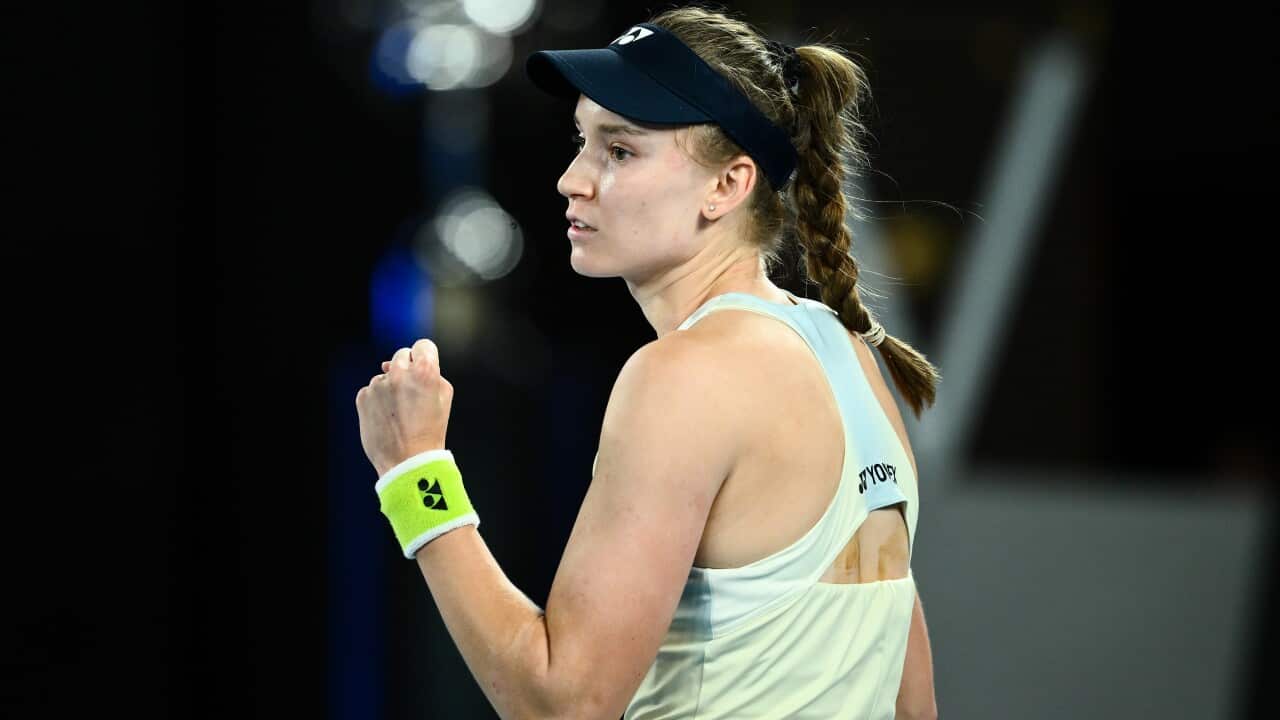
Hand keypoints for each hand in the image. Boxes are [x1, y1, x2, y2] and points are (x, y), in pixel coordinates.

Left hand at [355, 339, 453, 477]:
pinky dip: (377, 400)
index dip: (425, 356)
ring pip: (385, 375)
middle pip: (401, 355)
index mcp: (425, 372)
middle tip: (411, 393)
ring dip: (390, 387)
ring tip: (399, 412)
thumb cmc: (430, 431)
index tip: (422, 367)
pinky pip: (371, 390)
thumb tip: (408, 362)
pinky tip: (387, 417)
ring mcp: (379, 385)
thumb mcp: (445, 398)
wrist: (408, 461)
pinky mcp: (363, 397)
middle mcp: (399, 374)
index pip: (423, 346)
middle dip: (406, 369)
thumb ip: (433, 373)